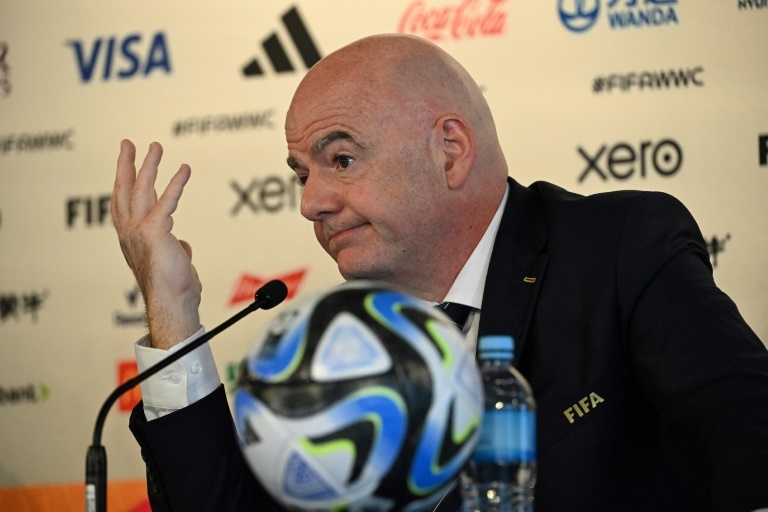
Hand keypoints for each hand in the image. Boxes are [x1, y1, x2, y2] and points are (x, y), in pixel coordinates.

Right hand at [111, 140, 200, 348]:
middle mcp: (129, 233)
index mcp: (131, 239)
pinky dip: (177, 183)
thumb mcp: (172, 263)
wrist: (172, 303)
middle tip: (128, 143)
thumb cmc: (173, 289)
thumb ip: (173, 248)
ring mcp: (139, 232)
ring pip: (141, 190)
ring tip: (155, 146)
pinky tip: (184, 169)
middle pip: (124, 191)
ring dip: (149, 165)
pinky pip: (167, 201)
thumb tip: (182, 245)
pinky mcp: (155, 232)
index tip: (125, 165)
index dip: (123, 183)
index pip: (123, 205)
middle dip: (126, 165)